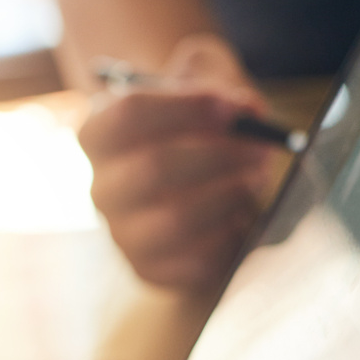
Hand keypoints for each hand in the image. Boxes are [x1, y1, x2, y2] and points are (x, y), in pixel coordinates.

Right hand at [77, 34, 282, 288]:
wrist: (191, 188)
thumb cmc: (194, 131)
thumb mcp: (202, 95)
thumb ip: (222, 89)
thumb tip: (248, 111)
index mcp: (99, 133)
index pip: (129, 112)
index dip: (188, 106)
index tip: (235, 107)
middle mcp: (100, 186)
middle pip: (154, 167)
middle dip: (219, 155)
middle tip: (260, 147)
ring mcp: (121, 233)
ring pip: (175, 219)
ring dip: (229, 194)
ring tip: (258, 178)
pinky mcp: (149, 270)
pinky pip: (193, 259)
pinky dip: (227, 236)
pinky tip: (242, 216)